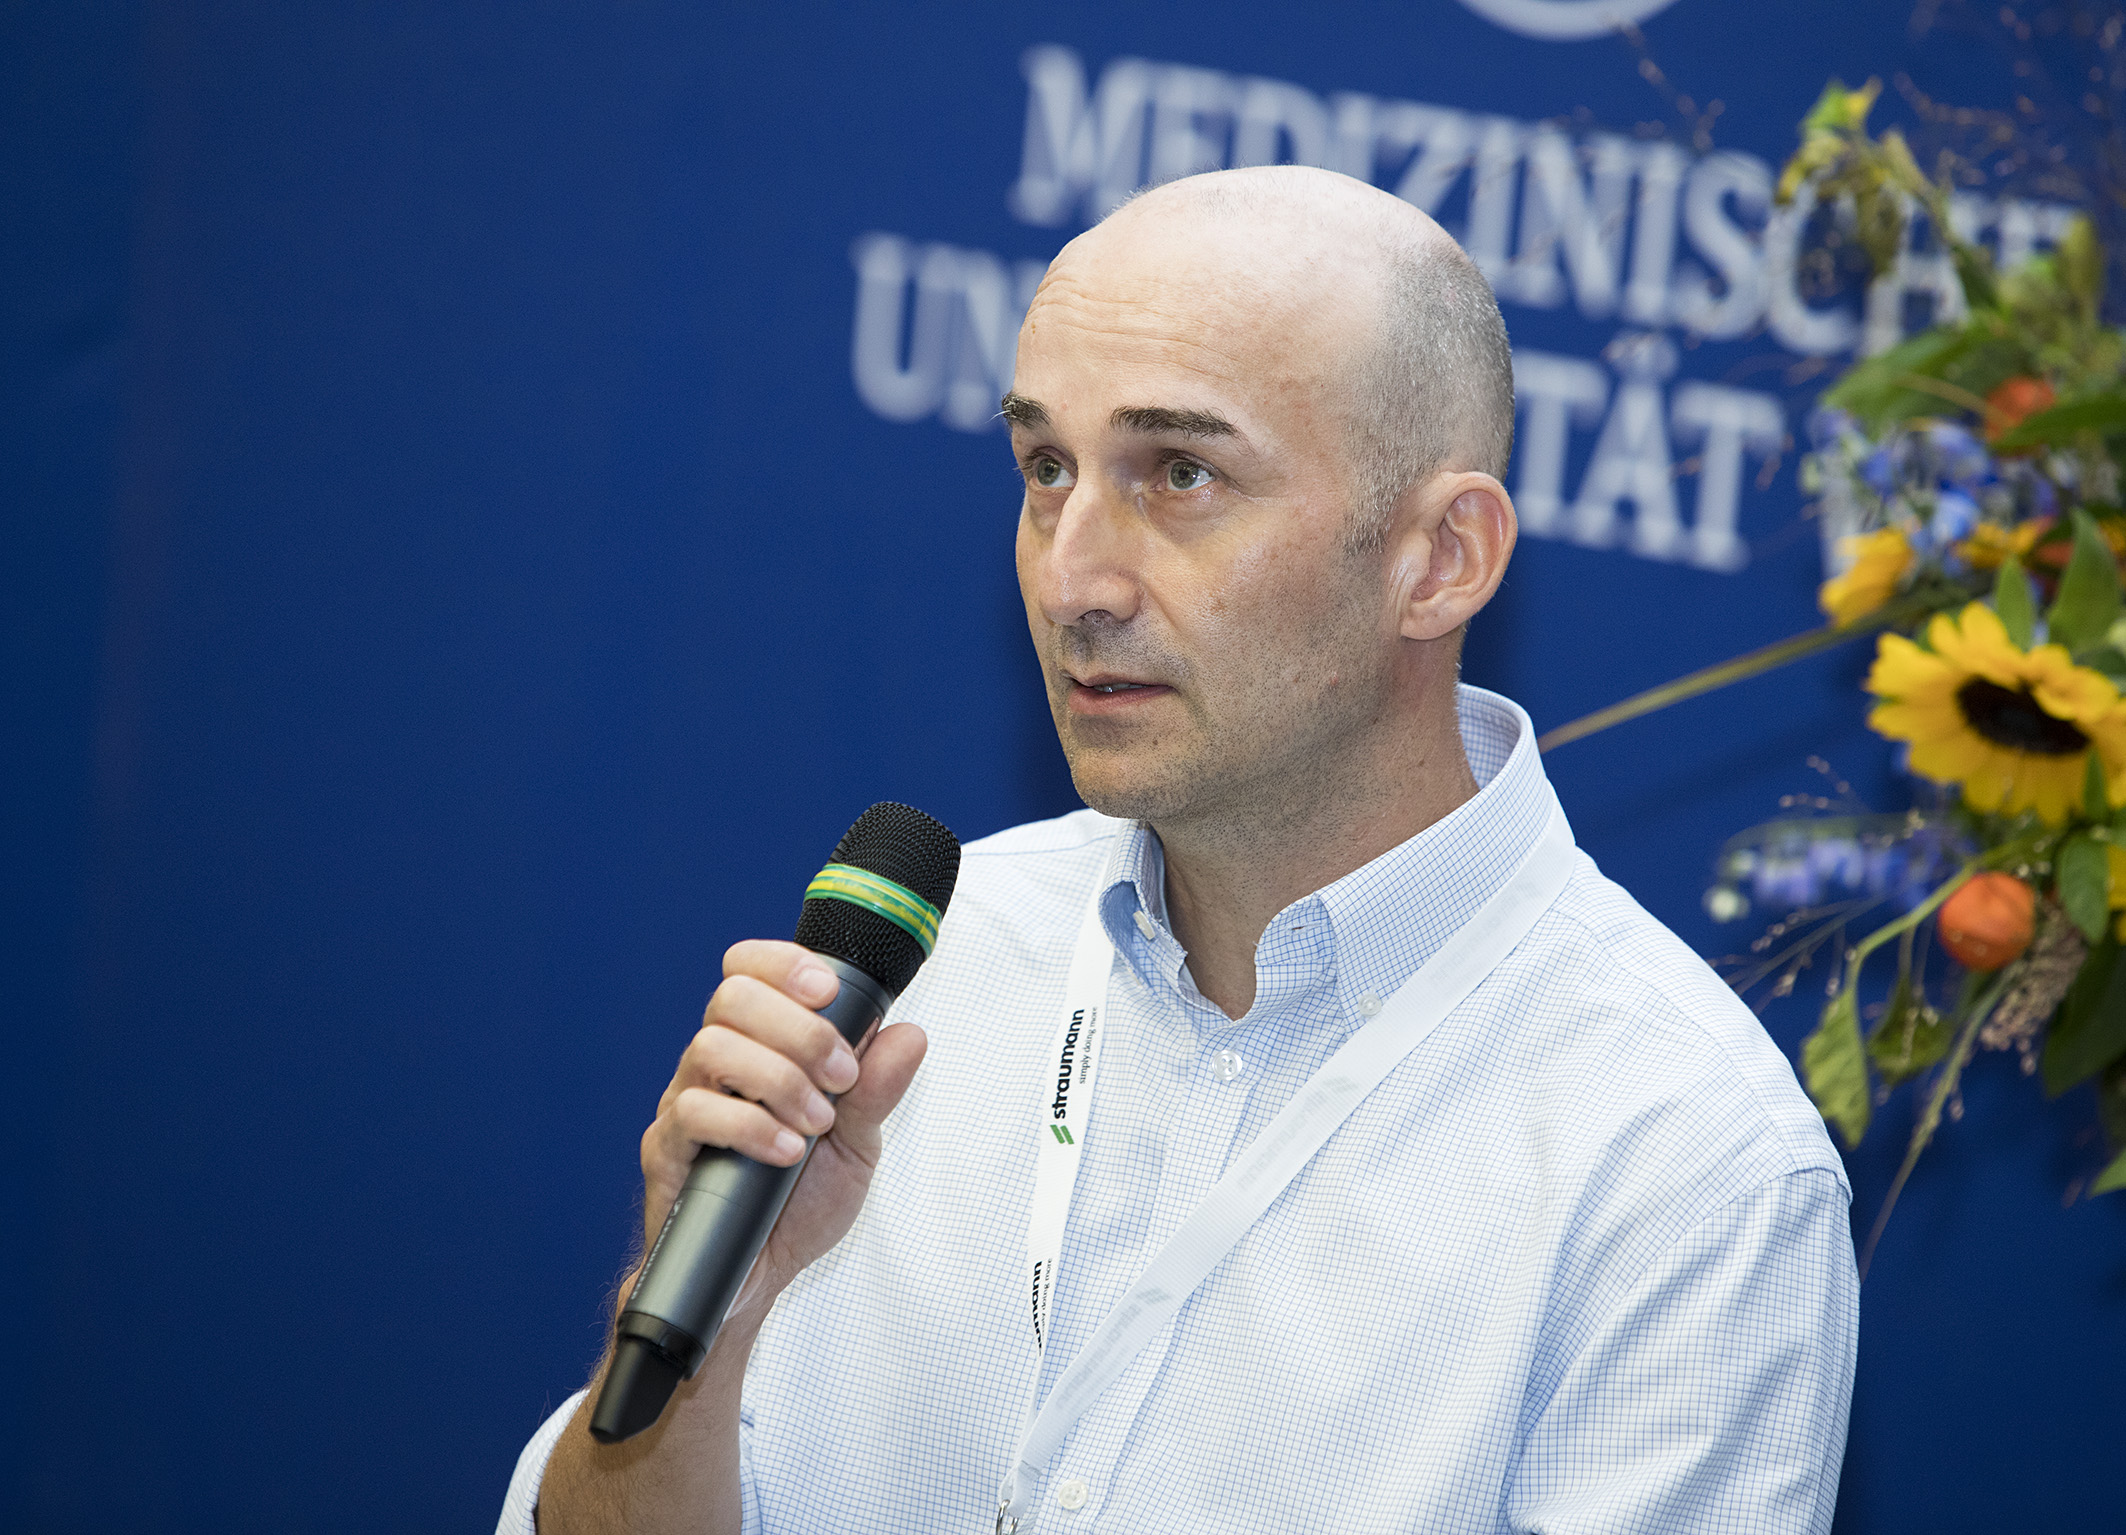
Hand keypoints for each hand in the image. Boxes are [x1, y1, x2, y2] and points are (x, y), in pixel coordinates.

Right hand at [636, 940, 926, 1332]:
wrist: (757, 1278)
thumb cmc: (799, 1204)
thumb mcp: (857, 1146)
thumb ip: (877, 1090)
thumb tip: (910, 1035)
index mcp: (758, 1045)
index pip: (749, 970)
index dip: (784, 964)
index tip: (828, 991)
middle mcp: (716, 1064)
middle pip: (732, 997)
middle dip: (799, 1029)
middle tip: (841, 1078)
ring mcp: (685, 1102)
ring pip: (712, 1047)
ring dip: (779, 1080)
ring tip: (815, 1126)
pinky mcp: (667, 1149)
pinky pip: (694, 1113)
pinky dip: (750, 1128)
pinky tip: (785, 1154)